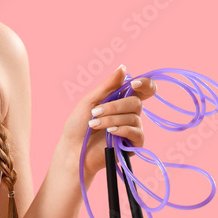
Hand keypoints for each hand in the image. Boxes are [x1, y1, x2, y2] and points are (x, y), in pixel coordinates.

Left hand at [58, 65, 157, 183]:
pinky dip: (121, 129)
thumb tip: (123, 68)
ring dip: (111, 119)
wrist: (72, 149)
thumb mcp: (91, 100)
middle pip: (136, 102)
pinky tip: (109, 132)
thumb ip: (109, 86)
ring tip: (94, 124)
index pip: (144, 90)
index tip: (133, 83)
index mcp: (122, 100)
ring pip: (134, 117)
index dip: (145, 84)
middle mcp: (130, 113)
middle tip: (95, 112)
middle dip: (114, 106)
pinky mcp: (132, 145)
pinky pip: (136, 133)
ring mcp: (132, 129)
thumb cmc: (79, 124)